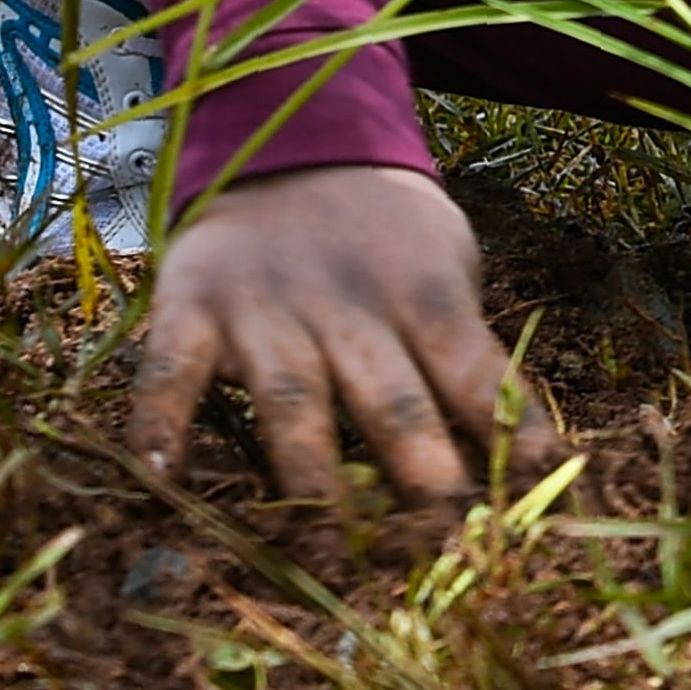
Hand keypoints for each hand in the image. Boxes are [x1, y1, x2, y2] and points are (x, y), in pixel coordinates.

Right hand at [129, 161, 546, 510]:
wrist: (289, 143)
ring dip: (311, 475)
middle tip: (442, 546)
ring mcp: (266, 310)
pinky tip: (159, 477)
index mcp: (424, 296)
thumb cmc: (385, 234)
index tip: (531, 503)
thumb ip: (462, 347)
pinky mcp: (192, 309)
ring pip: (294, 398)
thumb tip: (513, 452)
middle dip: (418, 469)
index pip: (477, 373)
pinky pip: (172, 372)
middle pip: (390, 396)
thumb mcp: (445, 265)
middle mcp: (348, 308)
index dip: (508, 436)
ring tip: (328, 544)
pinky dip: (161, 422)